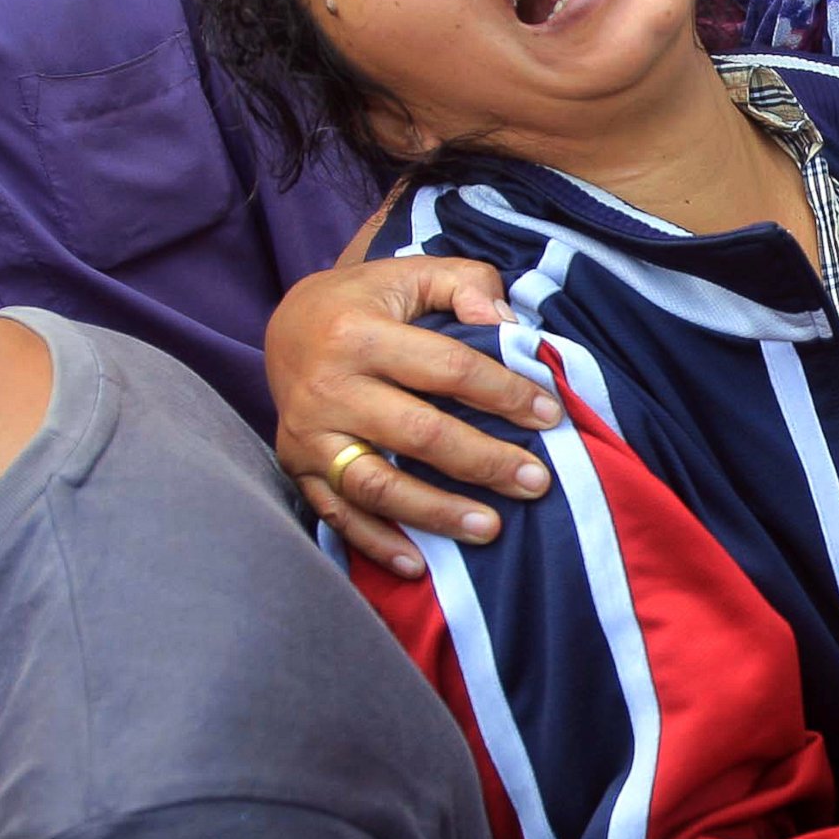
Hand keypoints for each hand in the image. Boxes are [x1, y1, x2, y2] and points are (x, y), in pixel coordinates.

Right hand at [268, 255, 563, 577]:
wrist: (288, 325)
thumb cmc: (368, 301)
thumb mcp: (413, 272)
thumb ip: (467, 284)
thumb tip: (507, 327)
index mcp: (360, 332)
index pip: (448, 368)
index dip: (504, 393)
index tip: (550, 416)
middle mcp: (329, 386)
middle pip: (418, 433)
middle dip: (484, 461)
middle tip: (536, 482)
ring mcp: (310, 434)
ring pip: (376, 485)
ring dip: (436, 513)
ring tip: (490, 527)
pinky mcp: (298, 467)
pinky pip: (338, 515)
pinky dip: (377, 544)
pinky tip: (420, 566)